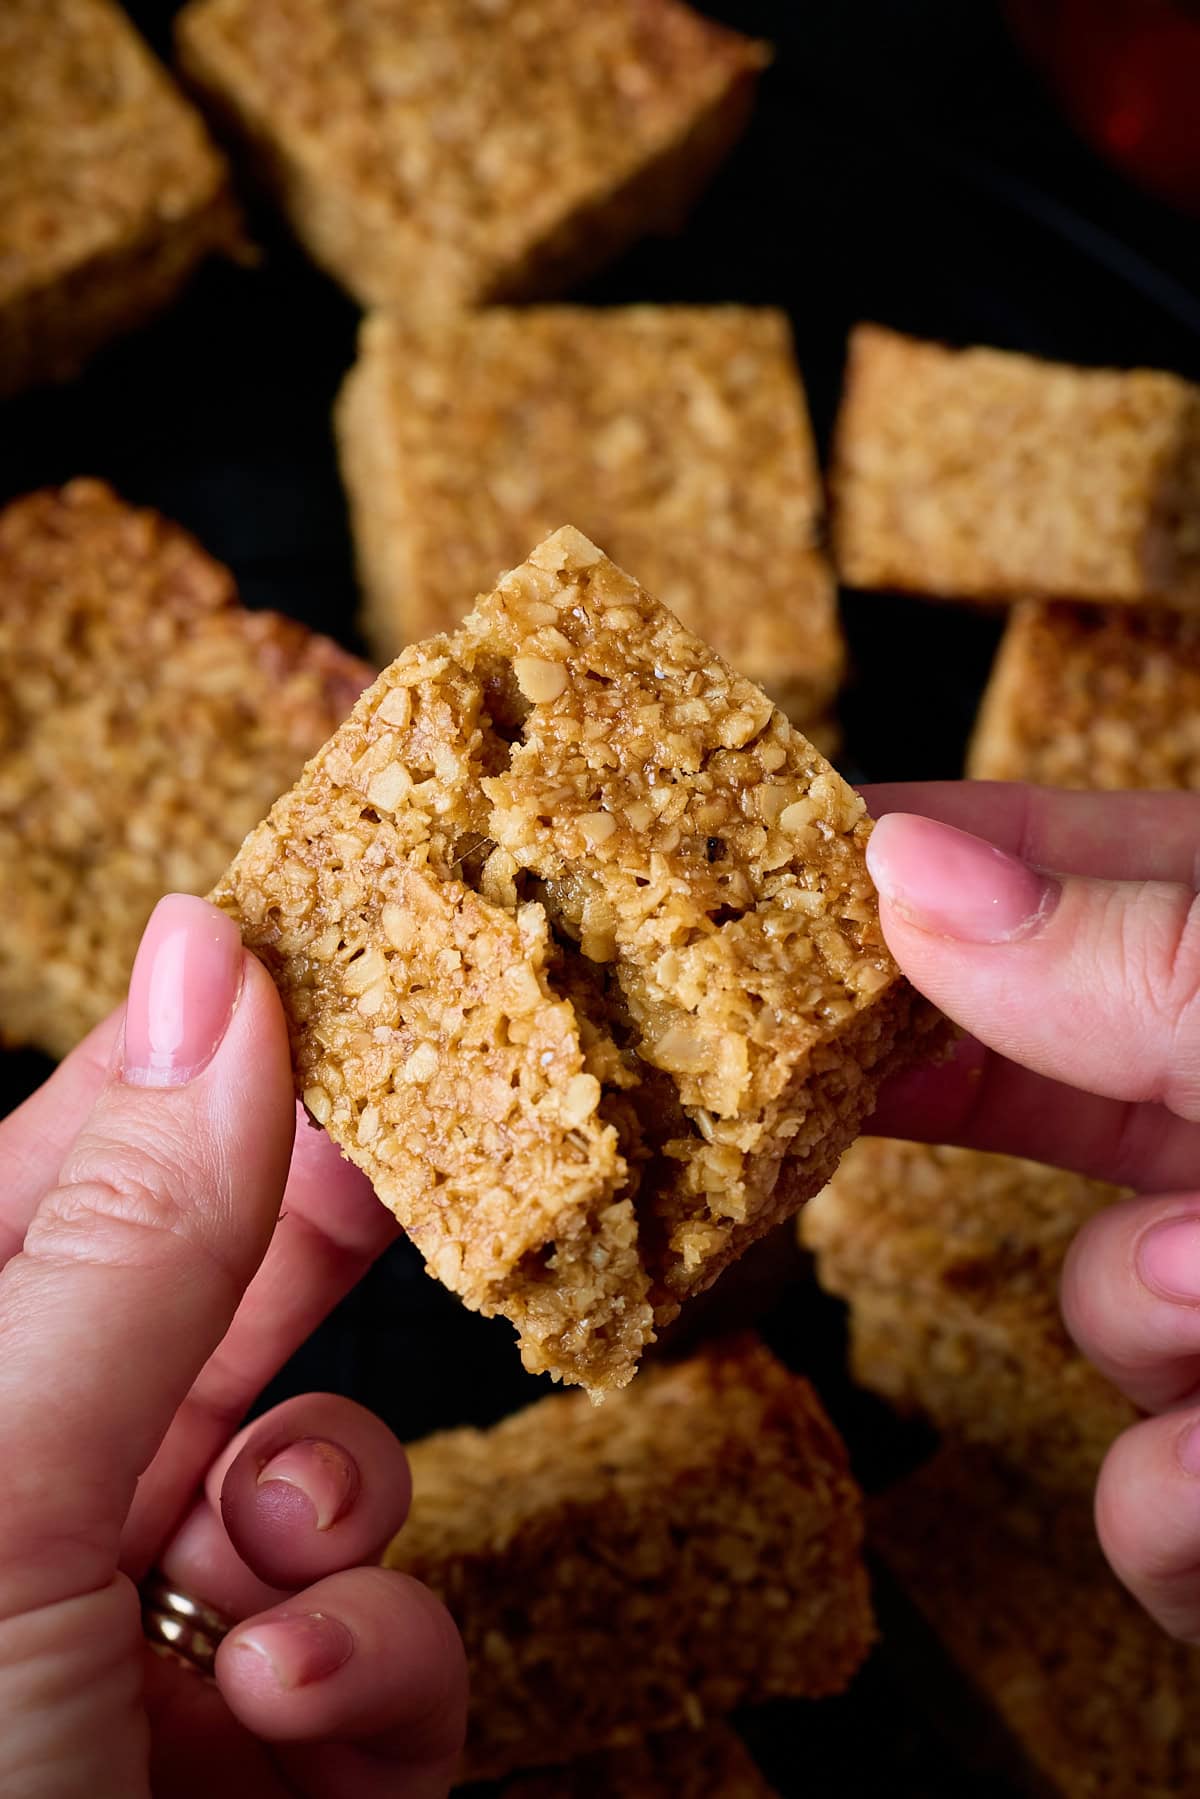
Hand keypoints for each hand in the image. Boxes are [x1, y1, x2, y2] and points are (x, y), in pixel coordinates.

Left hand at [0, 895, 465, 1796]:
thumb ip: (129, 1238)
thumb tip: (213, 960)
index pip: (80, 1163)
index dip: (214, 1059)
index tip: (351, 964)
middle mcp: (32, 1497)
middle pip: (217, 1301)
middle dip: (320, 1261)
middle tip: (433, 1165)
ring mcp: (148, 1636)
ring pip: (321, 1479)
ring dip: (341, 1515)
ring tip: (291, 1574)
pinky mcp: (264, 1762)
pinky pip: (378, 1656)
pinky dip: (379, 1675)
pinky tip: (312, 1717)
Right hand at [862, 782, 1199, 1642]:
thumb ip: (1157, 959)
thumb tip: (912, 869)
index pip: (1068, 866)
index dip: (914, 859)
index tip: (767, 868)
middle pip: (1039, 1080)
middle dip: (959, 1106)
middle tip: (814, 1084)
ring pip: (1099, 1314)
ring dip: (1134, 1320)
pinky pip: (1155, 1499)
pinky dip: (1177, 1506)